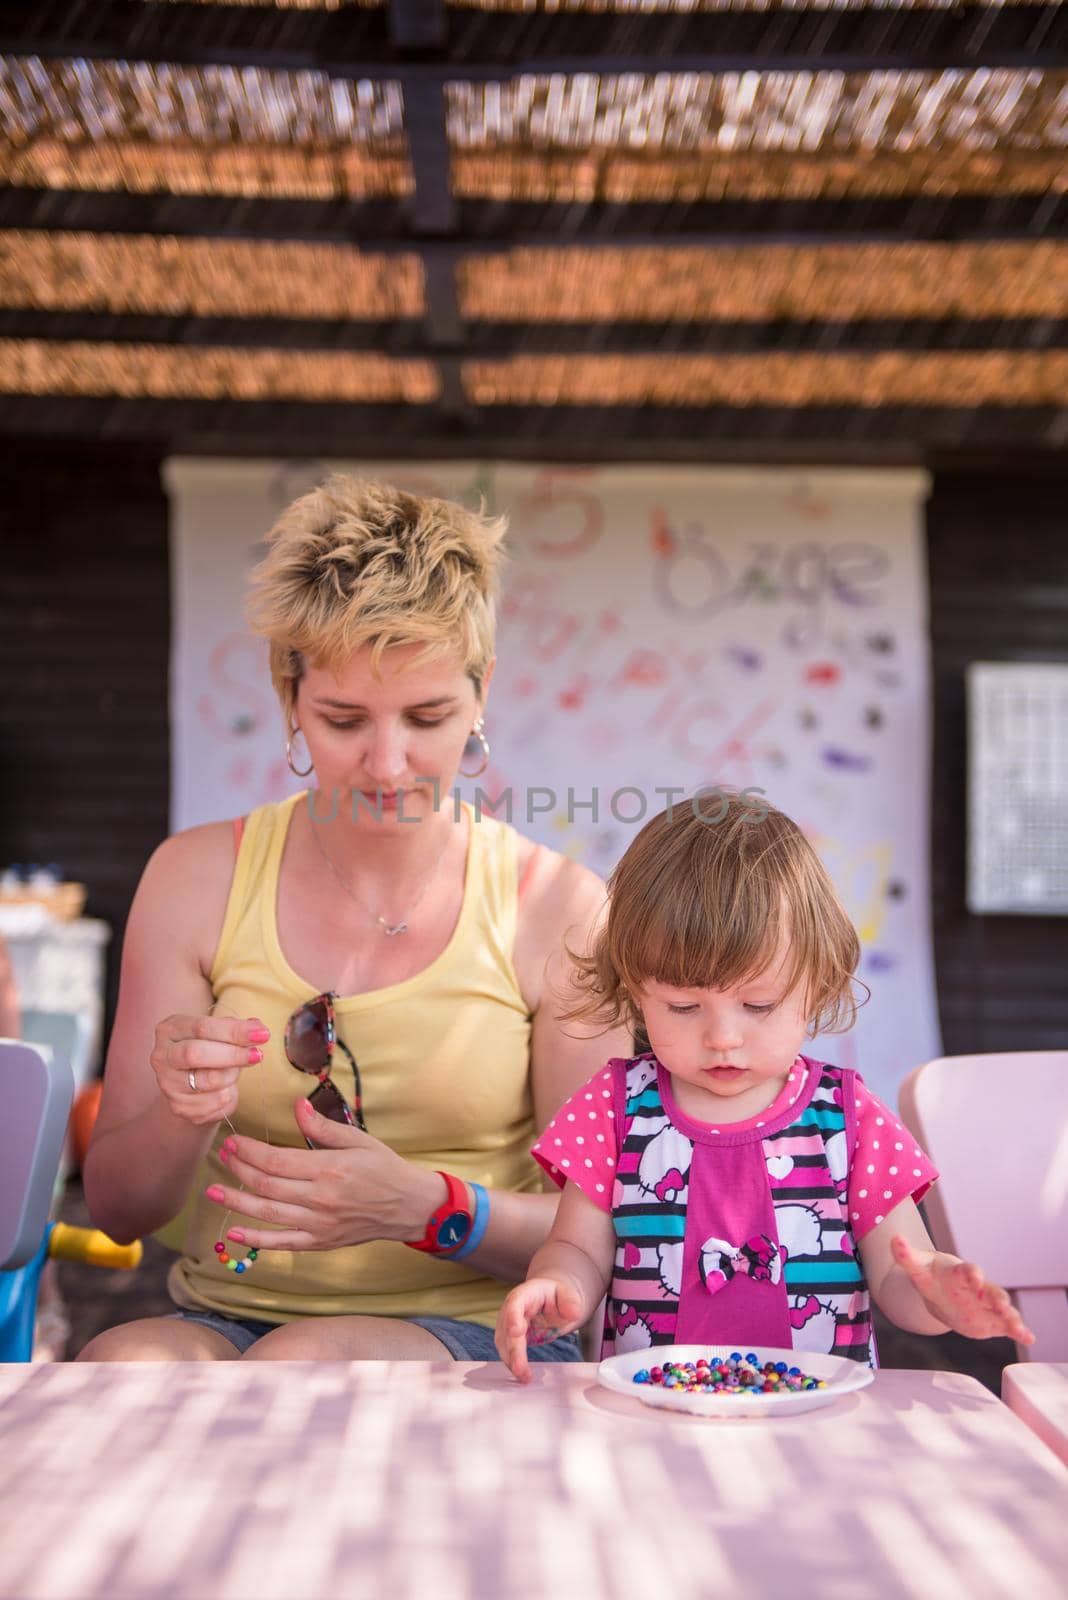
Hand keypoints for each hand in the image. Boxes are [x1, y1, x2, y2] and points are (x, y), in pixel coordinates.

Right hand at [150, 1013, 269, 1128]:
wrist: (191, 1086)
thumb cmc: (208, 1050)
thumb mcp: (217, 1033)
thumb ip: (235, 1028)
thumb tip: (258, 1028)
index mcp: (169, 1029)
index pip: (202, 1027)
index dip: (234, 1031)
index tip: (262, 1034)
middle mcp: (161, 1056)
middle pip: (196, 1054)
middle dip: (232, 1055)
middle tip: (257, 1055)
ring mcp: (167, 1084)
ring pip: (208, 1081)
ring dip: (231, 1076)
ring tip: (236, 1071)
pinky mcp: (179, 1107)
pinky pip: (215, 1102)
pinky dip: (229, 1094)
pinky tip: (227, 1088)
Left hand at [204, 1097, 443, 1250]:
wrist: (408, 1206)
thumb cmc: (385, 1168)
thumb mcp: (359, 1139)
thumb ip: (324, 1127)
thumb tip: (297, 1107)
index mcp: (329, 1169)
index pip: (276, 1161)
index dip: (249, 1151)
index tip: (233, 1141)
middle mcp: (320, 1199)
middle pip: (266, 1185)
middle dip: (239, 1170)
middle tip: (222, 1157)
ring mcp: (318, 1224)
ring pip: (267, 1214)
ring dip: (236, 1202)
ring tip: (213, 1192)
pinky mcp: (320, 1242)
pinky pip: (282, 1243)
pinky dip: (256, 1239)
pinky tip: (234, 1231)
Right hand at [495, 1277, 584, 1382]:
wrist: (551, 1300)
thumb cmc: (556, 1296)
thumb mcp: (567, 1293)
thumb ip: (570, 1301)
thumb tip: (573, 1312)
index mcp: (525, 1294)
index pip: (516, 1303)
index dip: (513, 1317)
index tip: (517, 1332)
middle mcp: (512, 1308)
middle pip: (508, 1329)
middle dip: (513, 1350)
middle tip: (520, 1368)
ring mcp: (508, 1323)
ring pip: (504, 1343)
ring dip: (512, 1361)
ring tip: (524, 1376)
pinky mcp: (509, 1338)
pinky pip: (507, 1351)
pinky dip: (513, 1364)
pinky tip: (522, 1375)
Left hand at [890, 1235, 1034, 1345]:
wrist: (943, 1292)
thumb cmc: (932, 1277)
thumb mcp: (918, 1269)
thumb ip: (906, 1256)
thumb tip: (894, 1238)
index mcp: (960, 1274)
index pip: (968, 1270)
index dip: (971, 1273)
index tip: (974, 1277)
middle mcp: (978, 1288)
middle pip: (990, 1290)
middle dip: (996, 1297)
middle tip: (1001, 1305)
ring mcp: (987, 1305)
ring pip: (1002, 1309)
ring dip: (1010, 1316)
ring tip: (1017, 1326)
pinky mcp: (993, 1320)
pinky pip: (1008, 1325)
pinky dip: (1019, 1331)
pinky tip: (1029, 1338)